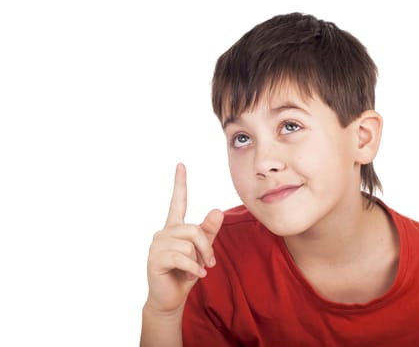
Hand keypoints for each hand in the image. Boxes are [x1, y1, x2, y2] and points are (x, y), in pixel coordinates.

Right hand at [145, 163, 223, 315]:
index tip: (181, 165)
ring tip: (194, 270)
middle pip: (193, 229)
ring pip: (189, 244)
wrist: (171, 298)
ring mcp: (157, 245)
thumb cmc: (186, 273)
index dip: (180, 183)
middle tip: (209, 263)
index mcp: (174, 227)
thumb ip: (209, 231)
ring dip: (198, 260)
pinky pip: (182, 257)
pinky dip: (194, 269)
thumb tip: (218, 210)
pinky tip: (196, 276)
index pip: (177, 201)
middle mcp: (163, 232)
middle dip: (206, 247)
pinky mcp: (155, 258)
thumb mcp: (201, 251)